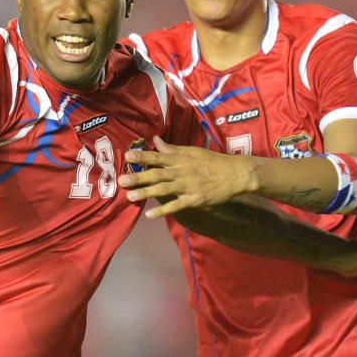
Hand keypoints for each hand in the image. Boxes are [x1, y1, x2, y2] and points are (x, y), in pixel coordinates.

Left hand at [119, 136, 256, 217]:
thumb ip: (173, 149)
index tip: (127, 157)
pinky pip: (176, 205)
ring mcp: (188, 186)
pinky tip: (150, 215)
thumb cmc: (213, 162)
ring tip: (130, 197)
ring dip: (146, 193)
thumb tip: (156, 141)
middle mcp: (181, 172)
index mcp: (181, 159)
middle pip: (157, 174)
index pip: (158, 157)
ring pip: (163, 189)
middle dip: (138, 177)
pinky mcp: (194, 199)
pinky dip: (163, 211)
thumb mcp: (194, 151)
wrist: (235, 174)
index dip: (142, 157)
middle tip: (121, 181)